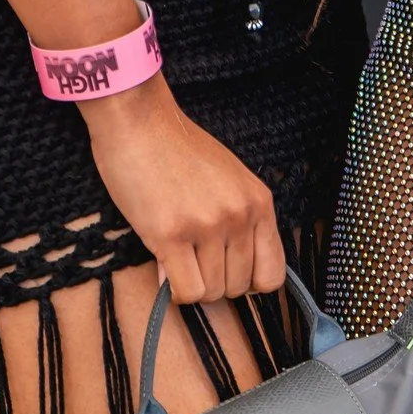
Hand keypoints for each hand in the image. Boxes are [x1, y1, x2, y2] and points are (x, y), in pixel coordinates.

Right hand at [84, 74, 286, 305]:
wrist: (139, 120)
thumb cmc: (178, 148)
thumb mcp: (225, 179)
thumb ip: (233, 224)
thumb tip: (219, 277)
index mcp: (258, 200)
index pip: (273, 272)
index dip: (249, 281)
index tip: (227, 271)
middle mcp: (240, 215)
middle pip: (239, 287)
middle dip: (215, 282)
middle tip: (193, 259)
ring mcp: (208, 225)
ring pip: (210, 293)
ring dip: (191, 284)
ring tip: (176, 254)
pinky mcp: (171, 234)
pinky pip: (186, 292)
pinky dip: (174, 289)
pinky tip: (164, 264)